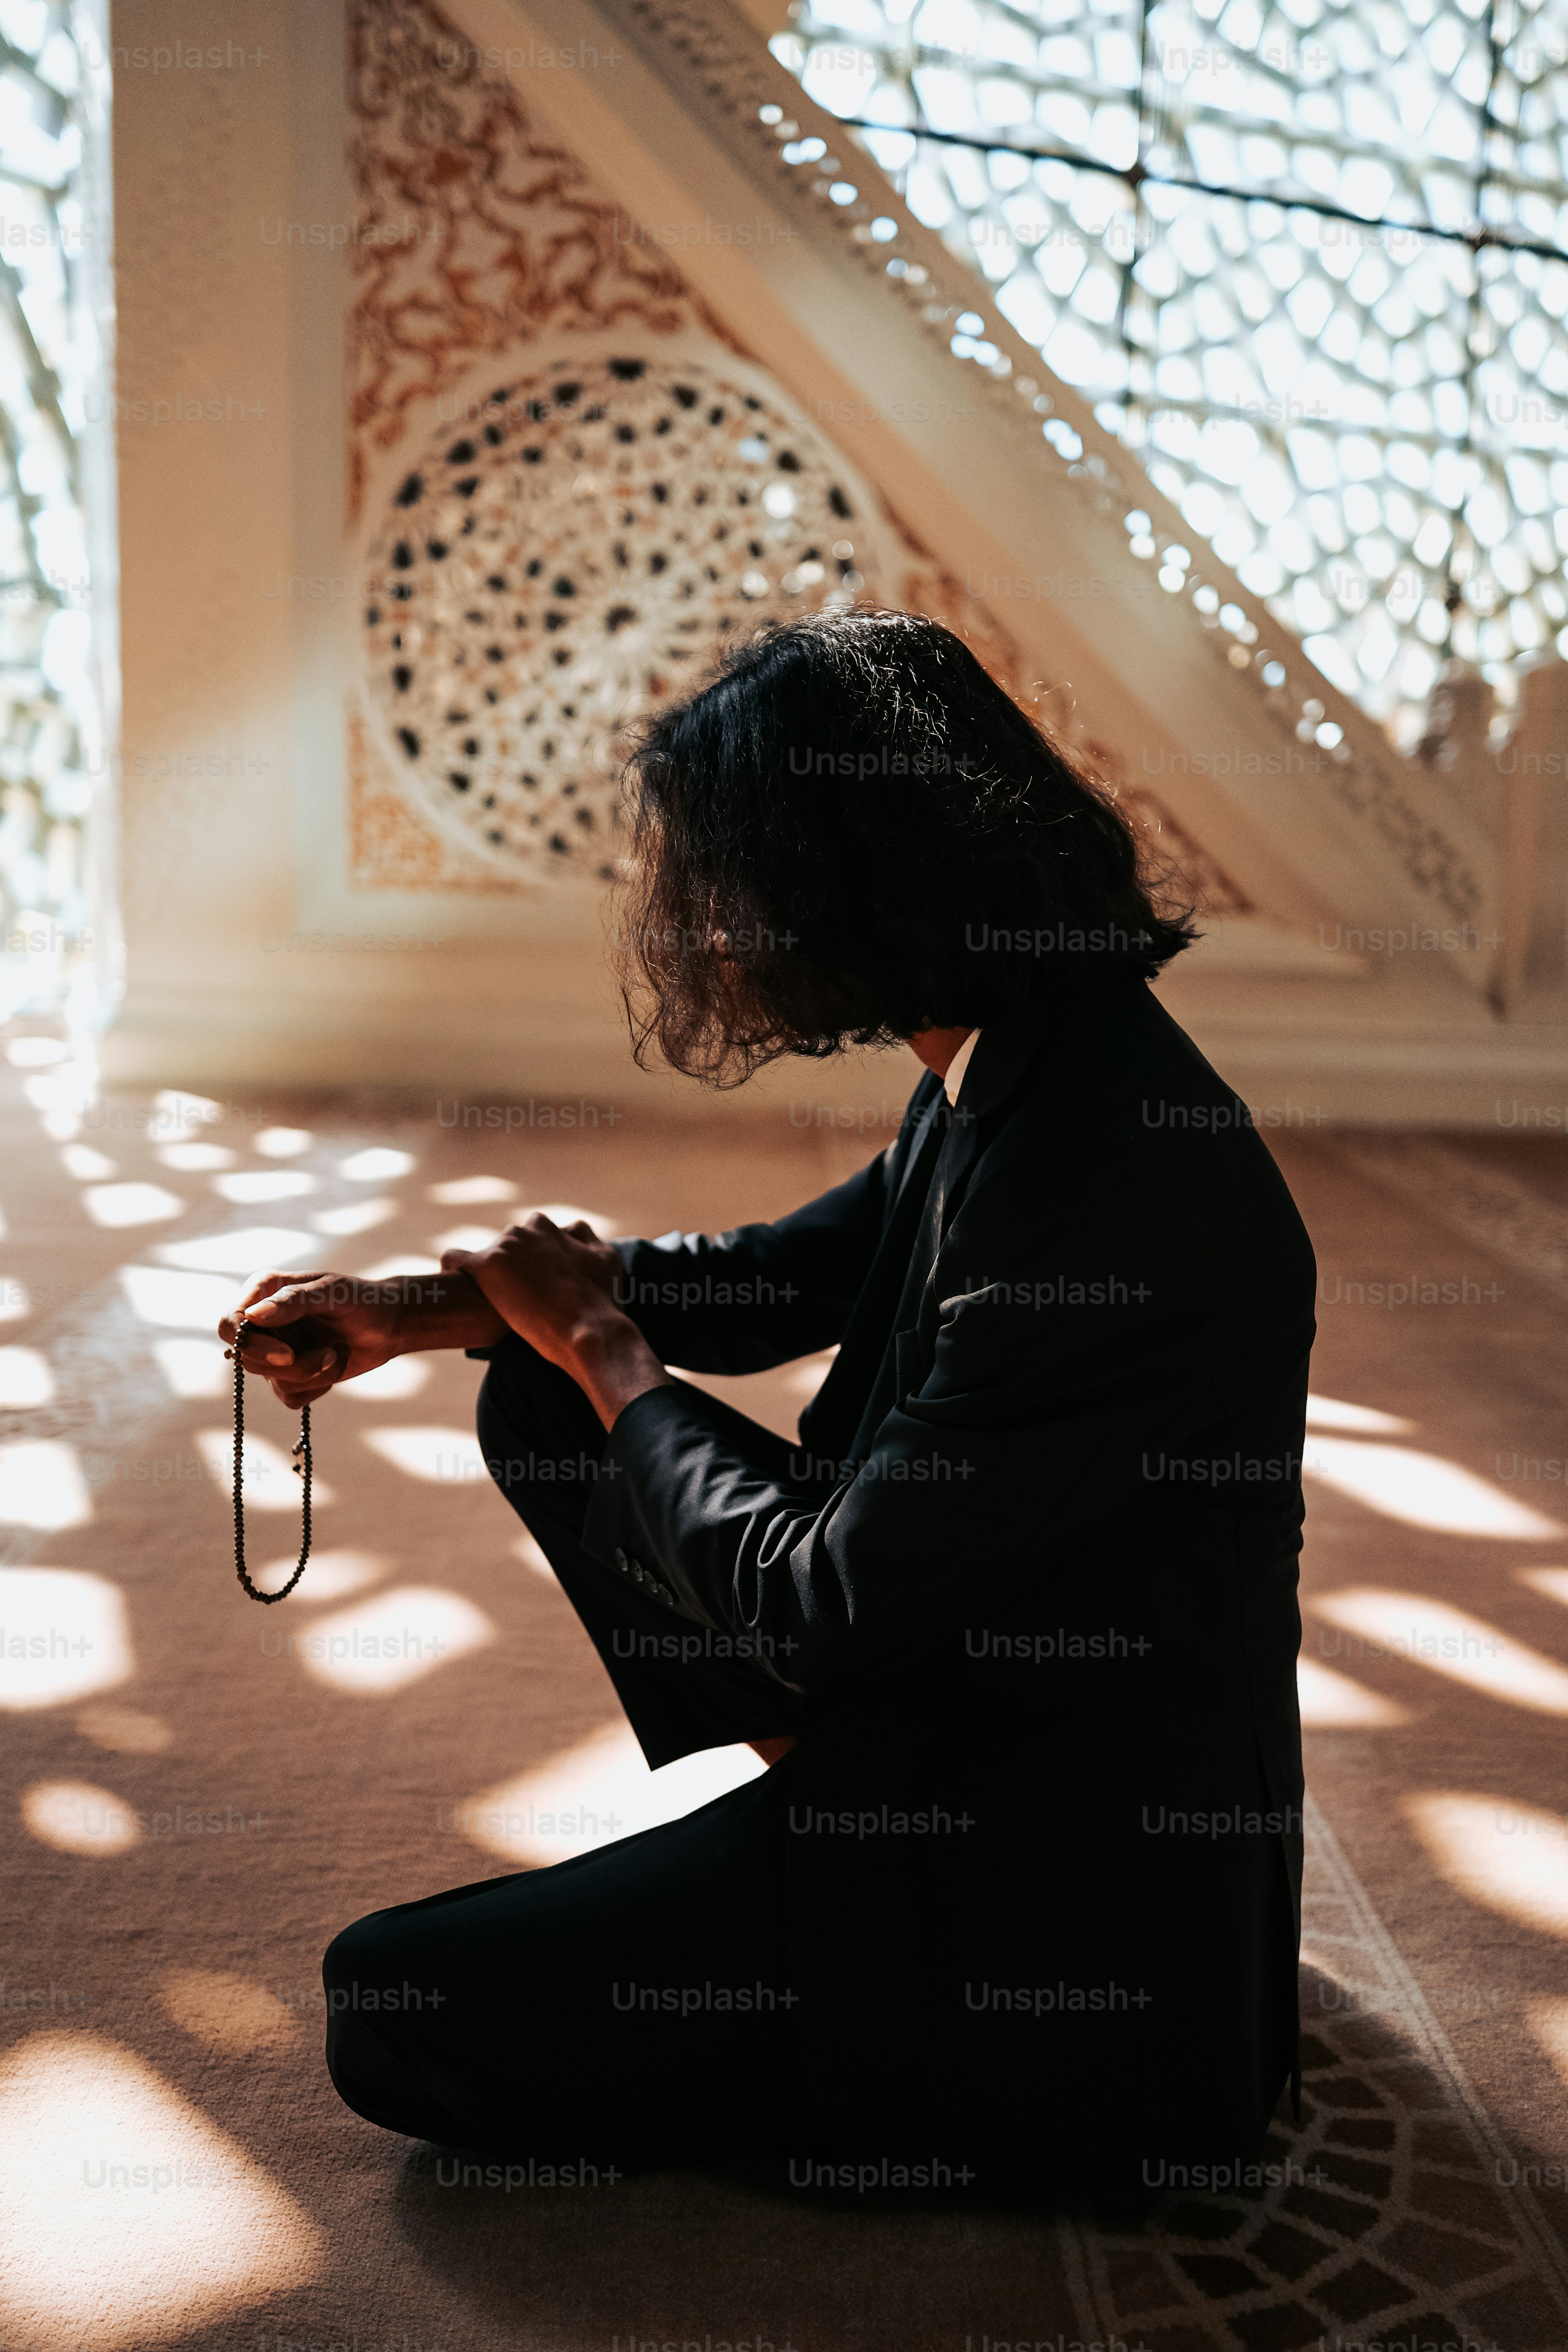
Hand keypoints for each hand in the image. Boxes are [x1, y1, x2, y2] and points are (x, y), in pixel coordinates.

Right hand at [218, 1267, 505, 1408]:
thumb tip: (252, 1315)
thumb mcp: (332, 1292)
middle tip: (325, 1358)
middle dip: (286, 1365)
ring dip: (308, 1374)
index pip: (230, 1323)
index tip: (287, 1353)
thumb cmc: (361, 1299)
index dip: (249, 1344)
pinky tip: (332, 1365)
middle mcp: (262, 1322)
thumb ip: (292, 1301)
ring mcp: (274, 1350)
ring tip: (335, 1355)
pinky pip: (288, 1396)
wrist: (390, 1325)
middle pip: (245, 1357)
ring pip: (270, 1379)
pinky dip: (315, 1388)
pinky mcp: (289, 1375)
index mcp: (263, 1292)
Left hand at [443, 1213, 672, 1429]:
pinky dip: (452, 1269)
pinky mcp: (488, 1266)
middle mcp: (527, 1229)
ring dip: (489, 1275)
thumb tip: (572, 1231)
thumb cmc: (602, 1301)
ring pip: (485, 1255)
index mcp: (550, 1228)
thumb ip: (586, 1240)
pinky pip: (455, 1259)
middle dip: (512, 1267)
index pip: (530, 1235)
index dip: (532, 1261)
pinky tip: (453, 1286)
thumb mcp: (606, 1259)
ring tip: (491, 1303)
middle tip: (520, 1298)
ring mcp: (507, 1246)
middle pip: (507, 1245)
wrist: (591, 1330)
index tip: (535, 1283)